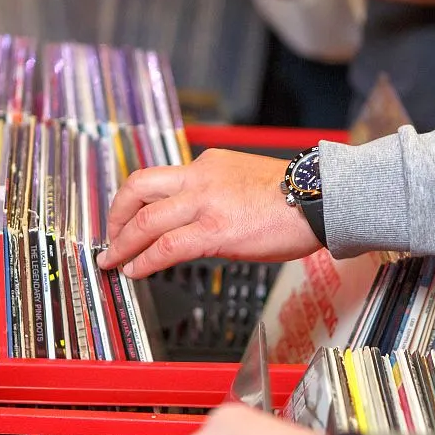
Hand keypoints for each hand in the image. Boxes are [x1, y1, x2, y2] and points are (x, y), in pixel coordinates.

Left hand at [96, 149, 321, 277]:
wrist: (323, 199)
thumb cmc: (296, 197)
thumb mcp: (245, 182)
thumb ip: (217, 195)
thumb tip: (198, 222)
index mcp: (208, 164)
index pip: (158, 179)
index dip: (134, 201)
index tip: (127, 218)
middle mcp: (200, 177)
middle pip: (138, 188)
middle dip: (116, 216)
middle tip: (111, 238)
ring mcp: (206, 203)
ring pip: (146, 220)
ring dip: (122, 244)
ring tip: (113, 261)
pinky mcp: (215, 230)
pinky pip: (166, 247)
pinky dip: (143, 260)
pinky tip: (136, 270)